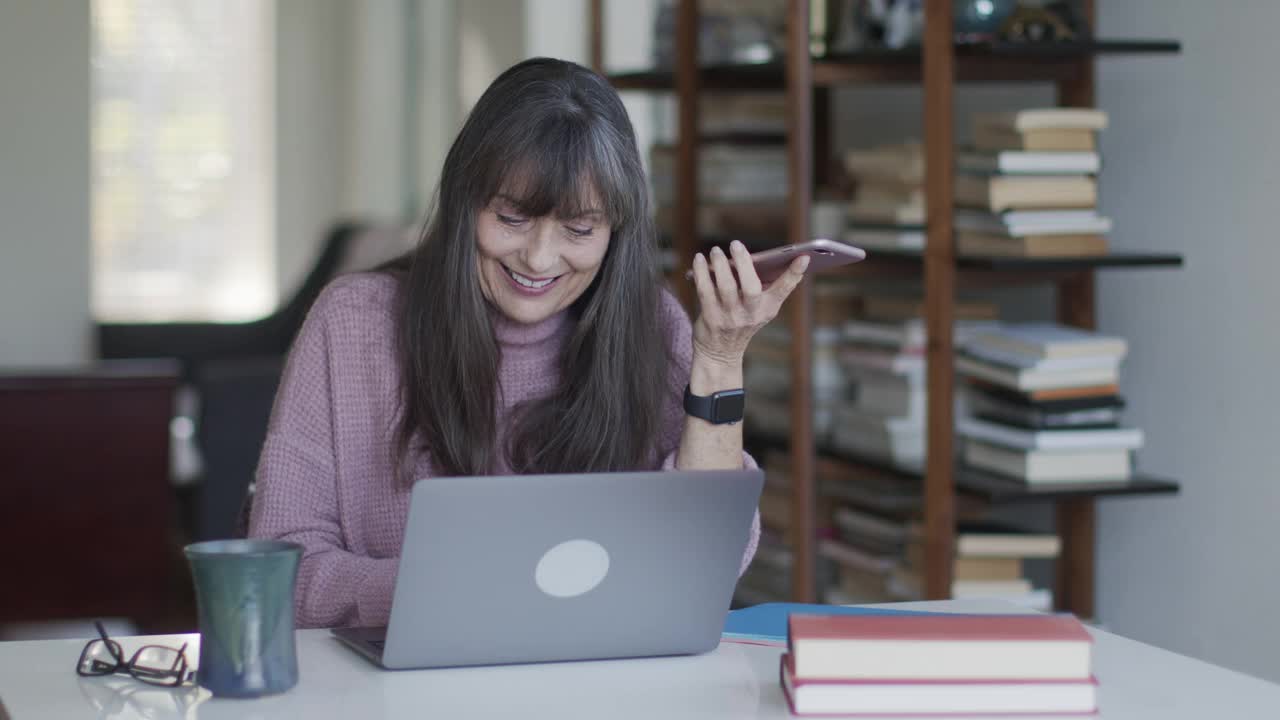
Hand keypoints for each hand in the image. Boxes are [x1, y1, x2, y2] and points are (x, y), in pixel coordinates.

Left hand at [689, 240, 808, 374]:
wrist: (720, 351)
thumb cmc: (742, 319)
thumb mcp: (760, 308)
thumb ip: (767, 286)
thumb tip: (771, 257)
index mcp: (767, 308)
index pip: (784, 289)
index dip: (794, 274)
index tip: (804, 257)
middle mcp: (751, 314)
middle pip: (751, 288)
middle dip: (744, 264)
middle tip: (736, 244)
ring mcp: (730, 318)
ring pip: (726, 288)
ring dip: (720, 265)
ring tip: (716, 250)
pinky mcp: (711, 318)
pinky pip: (705, 291)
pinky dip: (701, 273)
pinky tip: (699, 259)